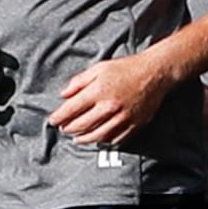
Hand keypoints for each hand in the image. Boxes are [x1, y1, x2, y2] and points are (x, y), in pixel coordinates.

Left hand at [48, 46, 175, 148]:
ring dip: (84, 139)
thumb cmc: (127, 68)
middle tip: (64, 129)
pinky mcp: (133, 125)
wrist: (155, 73)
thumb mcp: (99, 68)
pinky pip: (115, 139)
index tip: (53, 121)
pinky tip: (98, 138)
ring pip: (97, 136)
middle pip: (81, 125)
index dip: (58, 117)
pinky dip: (104, 141)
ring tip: (77, 138)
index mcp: (98, 91)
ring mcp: (122, 118)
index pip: (71, 110)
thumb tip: (64, 95)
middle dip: (69, 128)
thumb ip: (79, 82)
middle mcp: (109, 107)